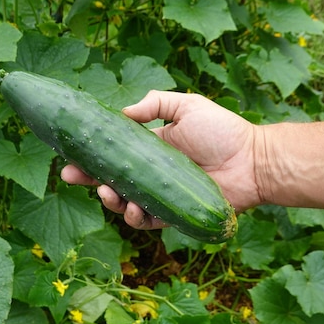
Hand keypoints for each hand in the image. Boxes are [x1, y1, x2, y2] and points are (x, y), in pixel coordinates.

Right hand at [61, 90, 260, 228]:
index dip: (90, 155)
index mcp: (149, 148)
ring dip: (110, 200)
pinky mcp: (173, 215)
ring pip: (124, 203)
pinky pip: (148, 221)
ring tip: (108, 192)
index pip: (113, 153)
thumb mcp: (187, 105)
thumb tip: (121, 113)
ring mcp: (160, 196)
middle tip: (71, 174)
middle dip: (87, 179)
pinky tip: (132, 208)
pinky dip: (136, 217)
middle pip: (111, 179)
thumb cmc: (222, 131)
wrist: (253, 160)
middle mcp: (150, 173)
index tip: (70, 154)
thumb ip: (155, 103)